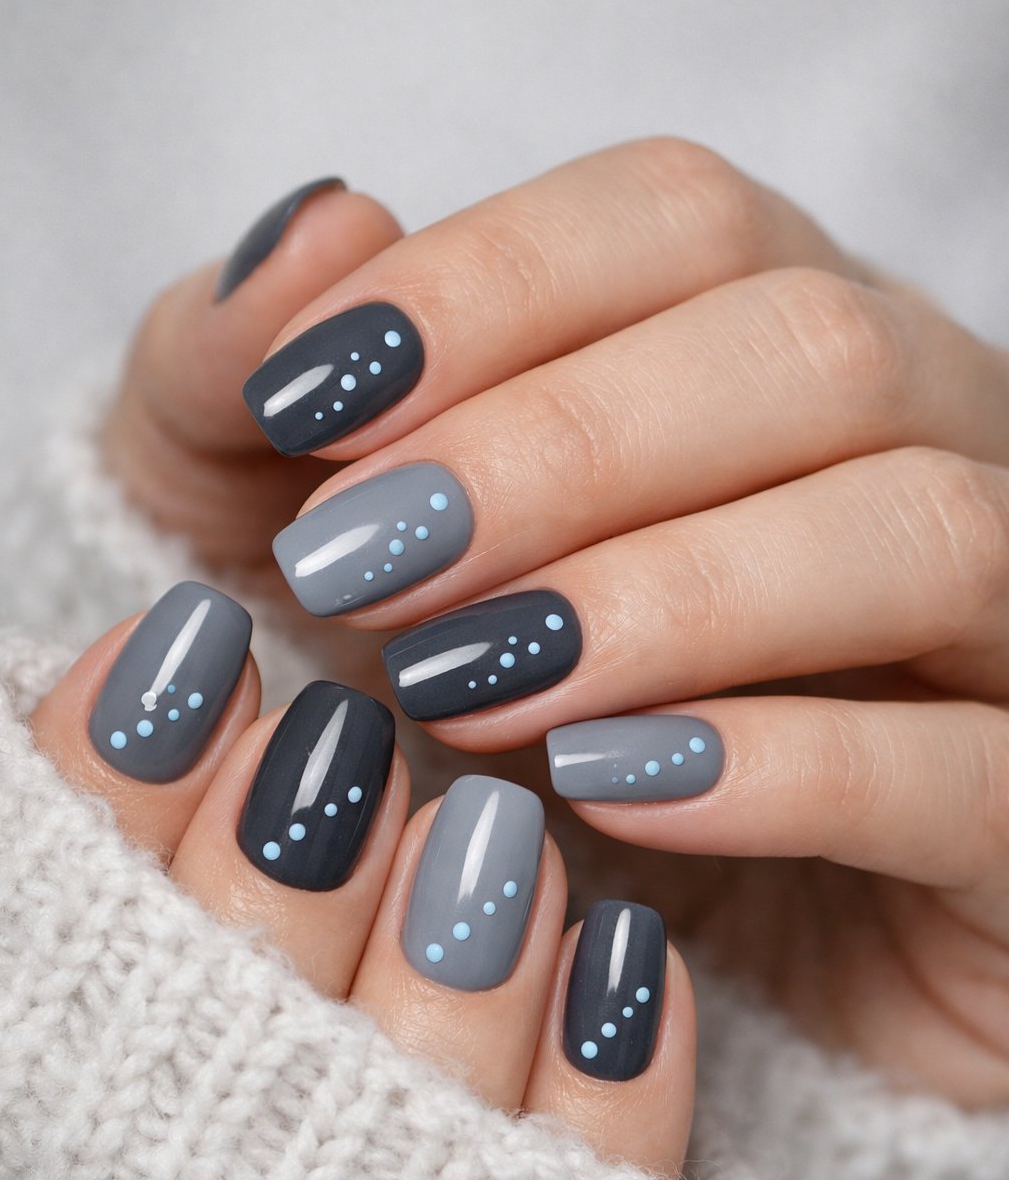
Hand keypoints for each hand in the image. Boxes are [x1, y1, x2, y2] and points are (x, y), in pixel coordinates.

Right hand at [31, 585, 694, 1176]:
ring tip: (495, 825)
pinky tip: (620, 946)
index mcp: (79, 1089)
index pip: (85, 921)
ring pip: (438, 1080)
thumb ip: (99, 817)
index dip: (127, 769)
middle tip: (343, 734)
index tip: (200, 646)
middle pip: (262, 999)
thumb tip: (164, 659)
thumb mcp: (82, 949)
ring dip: (466, 938)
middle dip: (307, 845)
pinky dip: (611, 1060)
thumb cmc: (157, 1090)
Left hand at [224, 139, 1008, 1107]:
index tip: (304, 403)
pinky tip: (606, 789)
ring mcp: (1003, 632)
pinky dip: (787, 766)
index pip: (682, 216)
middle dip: (566, 446)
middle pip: (813, 347)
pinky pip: (970, 772)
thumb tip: (309, 234)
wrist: (574, 963)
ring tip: (468, 681)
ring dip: (674, 592)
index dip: (491, 287)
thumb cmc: (436, 715)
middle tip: (368, 562)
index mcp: (764, 339)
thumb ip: (247, 386)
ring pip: (922, 531)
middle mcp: (925, 443)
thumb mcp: (285, 542)